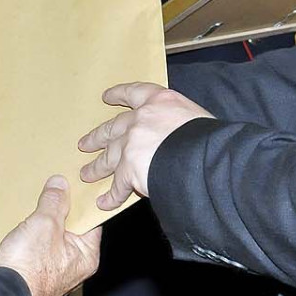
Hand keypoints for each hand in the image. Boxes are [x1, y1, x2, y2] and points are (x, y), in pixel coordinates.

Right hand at [0, 176, 101, 295]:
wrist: (0, 295)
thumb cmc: (29, 267)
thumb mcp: (45, 224)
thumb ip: (55, 202)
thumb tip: (61, 185)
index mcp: (86, 256)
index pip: (92, 221)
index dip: (84, 200)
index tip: (76, 183)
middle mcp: (73, 266)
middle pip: (71, 228)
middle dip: (59, 208)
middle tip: (53, 187)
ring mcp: (52, 270)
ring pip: (51, 236)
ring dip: (42, 220)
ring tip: (34, 201)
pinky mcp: (33, 272)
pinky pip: (36, 246)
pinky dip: (30, 233)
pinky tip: (21, 221)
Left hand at [77, 81, 212, 210]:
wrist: (206, 157)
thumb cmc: (211, 138)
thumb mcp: (196, 117)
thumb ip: (178, 122)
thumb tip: (175, 136)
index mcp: (160, 101)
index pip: (134, 92)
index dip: (119, 94)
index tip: (106, 97)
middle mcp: (141, 119)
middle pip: (113, 127)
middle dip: (98, 137)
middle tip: (85, 144)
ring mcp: (132, 143)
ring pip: (109, 156)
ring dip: (97, 167)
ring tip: (86, 173)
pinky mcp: (129, 169)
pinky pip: (118, 186)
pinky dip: (111, 196)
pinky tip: (105, 203)